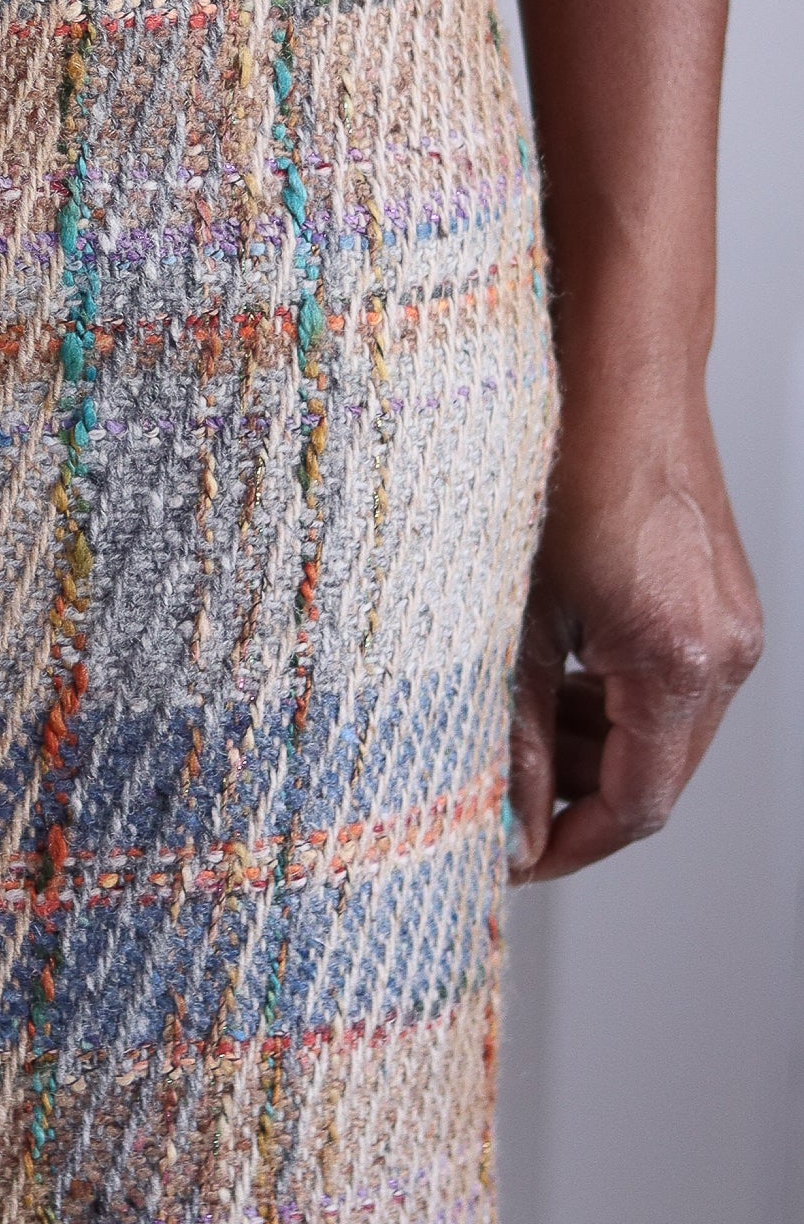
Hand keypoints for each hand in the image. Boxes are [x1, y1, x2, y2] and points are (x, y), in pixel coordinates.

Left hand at [507, 352, 761, 881]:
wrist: (618, 364)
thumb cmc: (562, 461)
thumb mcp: (515, 612)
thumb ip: (513, 727)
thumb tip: (503, 817)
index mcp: (681, 661)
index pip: (638, 808)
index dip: (567, 845)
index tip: (510, 859)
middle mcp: (725, 648)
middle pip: (655, 775)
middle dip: (573, 798)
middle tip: (494, 800)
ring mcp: (729, 620)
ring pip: (660, 729)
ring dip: (590, 747)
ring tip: (510, 734)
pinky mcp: (715, 594)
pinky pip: (666, 678)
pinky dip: (610, 697)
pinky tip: (547, 677)